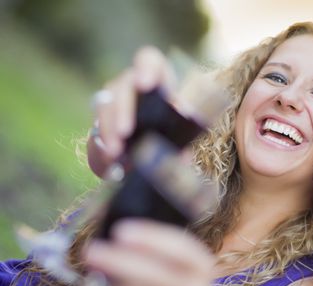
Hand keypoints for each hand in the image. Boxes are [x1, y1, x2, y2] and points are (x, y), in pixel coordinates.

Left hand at [83, 219, 226, 285]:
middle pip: (153, 274)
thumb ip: (157, 246)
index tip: (120, 231)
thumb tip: (116, 230)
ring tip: (98, 271)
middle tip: (92, 250)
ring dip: (112, 283)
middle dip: (118, 260)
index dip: (149, 238)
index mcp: (202, 266)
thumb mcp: (182, 264)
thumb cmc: (180, 285)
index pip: (179, 248)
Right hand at [88, 47, 177, 176]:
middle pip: (122, 88)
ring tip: (115, 153)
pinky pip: (95, 138)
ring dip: (108, 132)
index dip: (146, 68)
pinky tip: (109, 164)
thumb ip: (183, 142)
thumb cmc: (179, 135)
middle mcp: (132, 88)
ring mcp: (113, 106)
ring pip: (104, 110)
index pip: (149, 61)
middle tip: (124, 131)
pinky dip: (101, 152)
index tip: (144, 84)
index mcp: (158, 81)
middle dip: (121, 110)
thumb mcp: (185, 136)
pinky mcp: (100, 131)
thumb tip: (181, 156)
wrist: (162, 154)